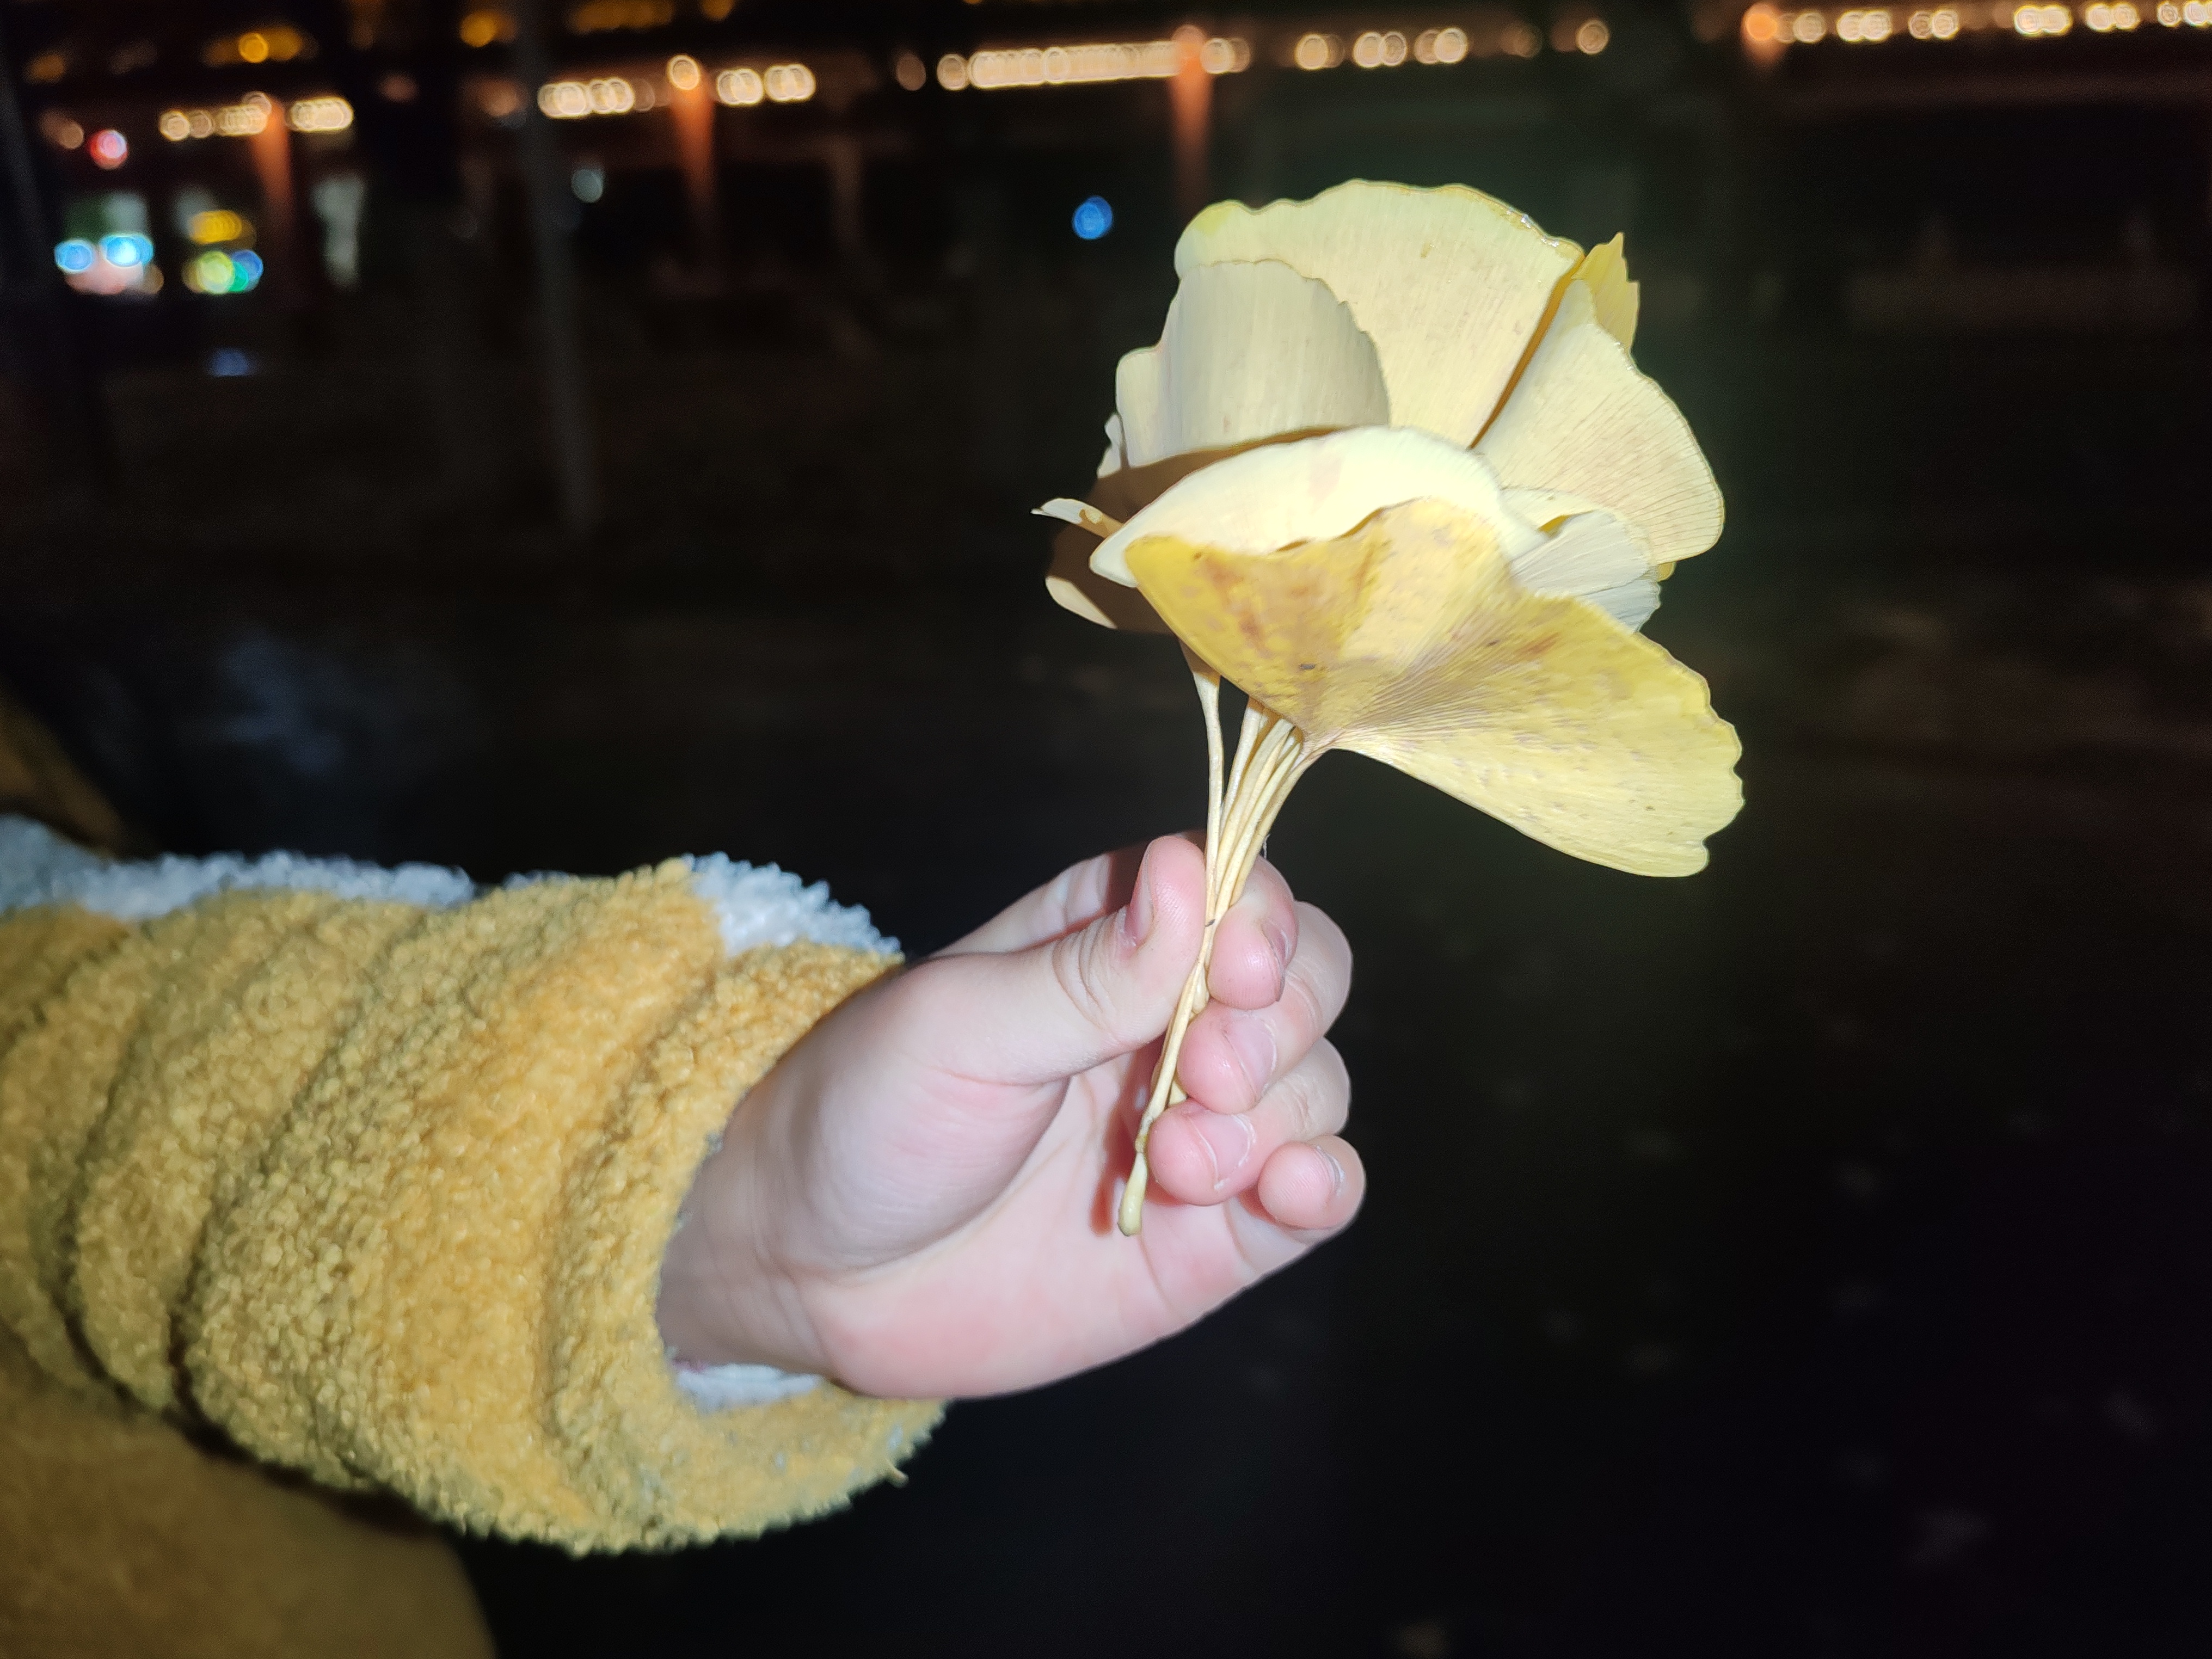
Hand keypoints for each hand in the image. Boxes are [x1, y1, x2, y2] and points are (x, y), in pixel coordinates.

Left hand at [655, 834, 1362, 1398]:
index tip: (1233, 972)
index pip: (1241, 890)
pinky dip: (1329, 1182)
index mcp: (1110, 938)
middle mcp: (1173, 1022)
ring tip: (1176, 1158)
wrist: (812, 1273)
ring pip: (1318, 1084)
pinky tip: (1288, 1189)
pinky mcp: (1219, 1230)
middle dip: (1276, 1024)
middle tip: (1202, 1075)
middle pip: (1306, 981)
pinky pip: (1323, 1191)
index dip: (1262, 921)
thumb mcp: (956, 1028)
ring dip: (1276, 1115)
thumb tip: (1190, 870)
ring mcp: (1203, 1126)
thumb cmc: (866, 1114)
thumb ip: (1083, 972)